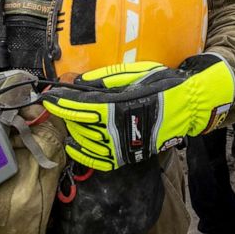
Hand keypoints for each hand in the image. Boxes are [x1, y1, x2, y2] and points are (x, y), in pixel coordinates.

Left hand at [42, 55, 234, 170]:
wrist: (187, 107)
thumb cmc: (162, 85)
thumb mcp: (133, 74)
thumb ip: (104, 79)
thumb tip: (78, 82)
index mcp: (117, 106)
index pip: (80, 106)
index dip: (61, 102)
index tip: (47, 96)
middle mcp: (116, 129)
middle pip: (79, 123)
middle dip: (66, 112)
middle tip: (60, 102)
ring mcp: (120, 146)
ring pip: (85, 140)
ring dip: (72, 128)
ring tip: (68, 119)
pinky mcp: (126, 157)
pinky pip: (98, 159)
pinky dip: (82, 153)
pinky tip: (73, 145)